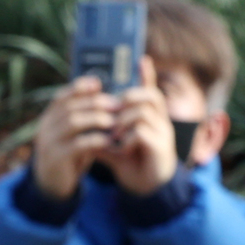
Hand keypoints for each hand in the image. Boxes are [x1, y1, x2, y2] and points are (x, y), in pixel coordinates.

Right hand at [32, 76, 118, 198]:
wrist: (51, 186)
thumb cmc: (68, 156)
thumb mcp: (73, 136)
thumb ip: (83, 119)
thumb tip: (102, 96)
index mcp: (48, 118)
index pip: (61, 97)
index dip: (78, 87)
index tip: (98, 83)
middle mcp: (45, 127)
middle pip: (70, 107)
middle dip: (94, 103)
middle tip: (116, 105)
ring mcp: (49, 142)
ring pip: (73, 122)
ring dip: (96, 119)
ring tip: (114, 121)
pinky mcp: (57, 158)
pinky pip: (77, 144)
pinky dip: (95, 140)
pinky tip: (108, 140)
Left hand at [104, 56, 178, 196]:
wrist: (146, 187)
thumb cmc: (131, 161)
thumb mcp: (113, 142)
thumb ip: (101, 129)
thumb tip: (80, 121)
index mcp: (149, 115)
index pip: (150, 89)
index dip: (148, 74)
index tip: (142, 58)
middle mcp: (160, 120)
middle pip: (149, 95)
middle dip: (127, 100)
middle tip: (112, 115)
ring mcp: (163, 133)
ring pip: (142, 111)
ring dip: (123, 121)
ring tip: (114, 135)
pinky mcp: (161, 147)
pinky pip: (142, 131)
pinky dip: (128, 138)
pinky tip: (122, 148)